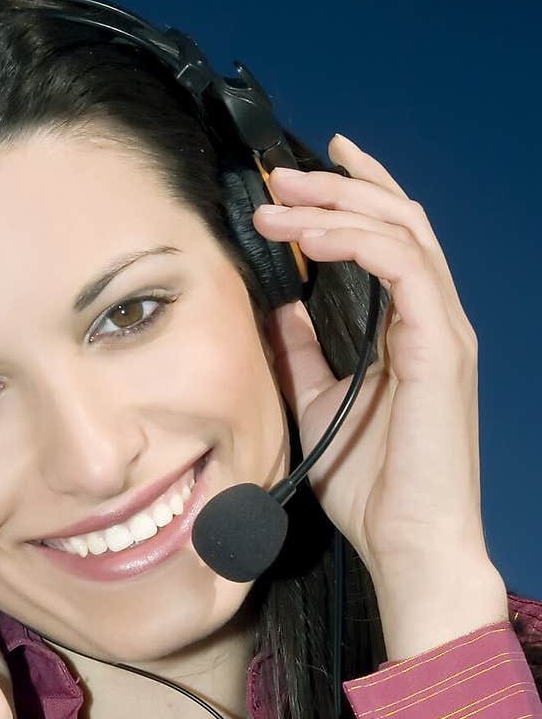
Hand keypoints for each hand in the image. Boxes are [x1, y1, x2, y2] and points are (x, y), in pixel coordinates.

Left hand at [253, 134, 494, 590]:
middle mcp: (432, 319)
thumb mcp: (316, 402)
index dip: (350, 195)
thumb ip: (302, 351)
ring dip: (337, 207)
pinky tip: (311, 238)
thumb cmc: (371, 486)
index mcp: (409, 329)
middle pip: (398, 218)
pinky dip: (356, 244)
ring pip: (403, 232)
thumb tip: (277, 306)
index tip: (297, 175)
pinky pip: (404, 269)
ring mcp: (442, 330)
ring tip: (280, 202)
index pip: (388, 238)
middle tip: (278, 175)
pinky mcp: (441, 348)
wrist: (406, 542)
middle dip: (337, 186)